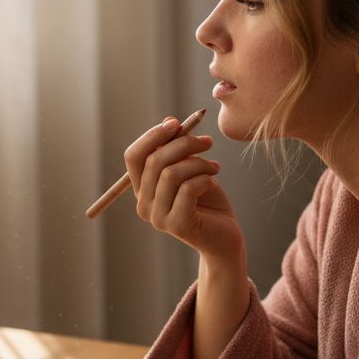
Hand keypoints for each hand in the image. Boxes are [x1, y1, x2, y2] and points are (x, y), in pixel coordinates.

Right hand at [123, 116, 242, 259]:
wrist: (225, 237)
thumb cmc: (208, 201)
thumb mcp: (191, 169)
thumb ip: (176, 150)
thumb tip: (168, 120)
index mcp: (142, 190)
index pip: (133, 157)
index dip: (152, 136)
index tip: (176, 123)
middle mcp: (144, 205)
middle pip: (154, 161)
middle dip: (184, 144)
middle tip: (208, 142)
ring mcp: (158, 218)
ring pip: (171, 173)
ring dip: (199, 163)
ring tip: (215, 167)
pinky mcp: (178, 225)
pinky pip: (188, 189)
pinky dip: (204, 178)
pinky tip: (213, 182)